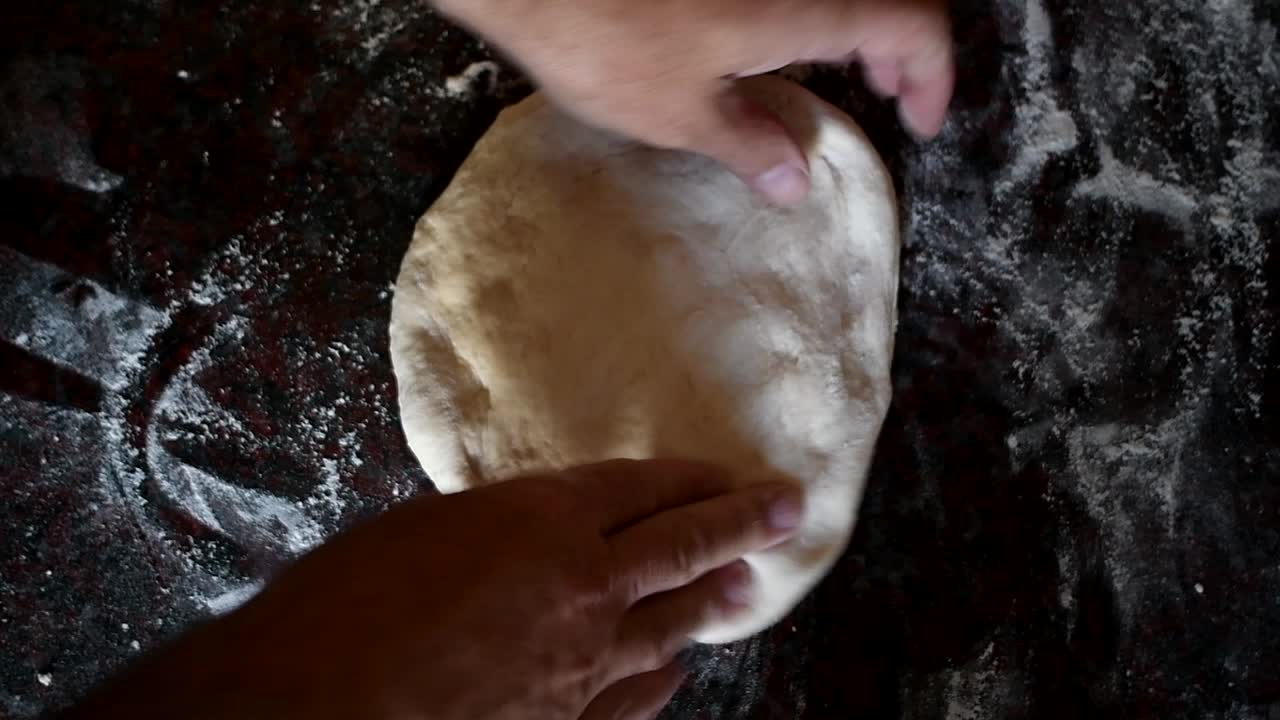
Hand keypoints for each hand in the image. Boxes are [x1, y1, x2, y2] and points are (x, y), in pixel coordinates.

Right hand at [63, 460, 803, 719]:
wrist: (315, 704)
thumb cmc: (343, 604)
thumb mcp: (425, 529)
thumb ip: (498, 528)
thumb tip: (530, 534)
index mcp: (541, 518)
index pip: (640, 486)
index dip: (690, 477)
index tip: (727, 471)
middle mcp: (579, 584)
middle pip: (682, 545)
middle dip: (742, 524)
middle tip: (788, 508)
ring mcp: (580, 661)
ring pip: (670, 624)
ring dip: (711, 602)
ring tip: (744, 586)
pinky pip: (634, 697)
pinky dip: (659, 679)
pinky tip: (673, 672)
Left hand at [433, 0, 953, 203]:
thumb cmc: (605, 38)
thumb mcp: (680, 114)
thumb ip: (749, 144)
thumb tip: (796, 182)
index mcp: (800, 11)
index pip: (911, 27)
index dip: (934, 75)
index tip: (921, 123)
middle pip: (884, 2)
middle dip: (903, 52)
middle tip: (894, 100)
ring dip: (858, 31)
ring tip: (849, 76)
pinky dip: (813, 20)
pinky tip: (781, 51)